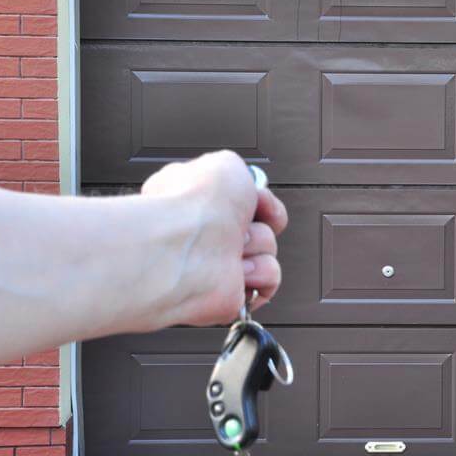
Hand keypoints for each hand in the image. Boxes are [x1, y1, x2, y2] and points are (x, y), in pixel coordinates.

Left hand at [140, 151, 287, 327]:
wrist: (187, 246)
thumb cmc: (196, 204)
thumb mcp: (225, 164)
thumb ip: (238, 173)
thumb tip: (248, 184)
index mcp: (201, 202)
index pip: (245, 200)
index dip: (258, 197)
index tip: (255, 197)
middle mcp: (208, 233)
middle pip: (261, 224)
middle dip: (259, 221)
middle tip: (238, 223)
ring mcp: (219, 263)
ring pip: (268, 250)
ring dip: (259, 245)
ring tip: (234, 246)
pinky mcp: (232, 292)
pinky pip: (268, 279)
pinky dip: (261, 273)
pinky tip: (240, 270)